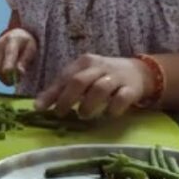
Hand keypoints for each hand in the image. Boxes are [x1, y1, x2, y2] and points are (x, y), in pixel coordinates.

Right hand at [0, 28, 37, 85]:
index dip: (8, 64)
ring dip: (7, 76)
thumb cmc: (25, 44)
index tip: (8, 72)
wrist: (15, 35)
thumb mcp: (31, 50)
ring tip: (16, 68)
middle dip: (9, 77)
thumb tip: (20, 73)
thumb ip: (25, 61)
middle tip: (19, 80)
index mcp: (12, 39)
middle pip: (0, 66)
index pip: (10, 53)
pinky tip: (8, 65)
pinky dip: (2, 73)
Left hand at [34, 53, 152, 118]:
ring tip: (82, 115)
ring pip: (99, 88)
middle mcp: (99, 67)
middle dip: (67, 99)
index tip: (39, 108)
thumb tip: (39, 105)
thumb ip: (64, 88)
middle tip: (60, 113)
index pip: (64, 77)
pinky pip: (122, 98)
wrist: (140, 72)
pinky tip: (107, 114)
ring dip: (88, 104)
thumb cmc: (104, 76)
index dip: (50, 93)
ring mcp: (117, 77)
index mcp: (84, 62)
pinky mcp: (132, 88)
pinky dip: (113, 108)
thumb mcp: (84, 77)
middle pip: (79, 81)